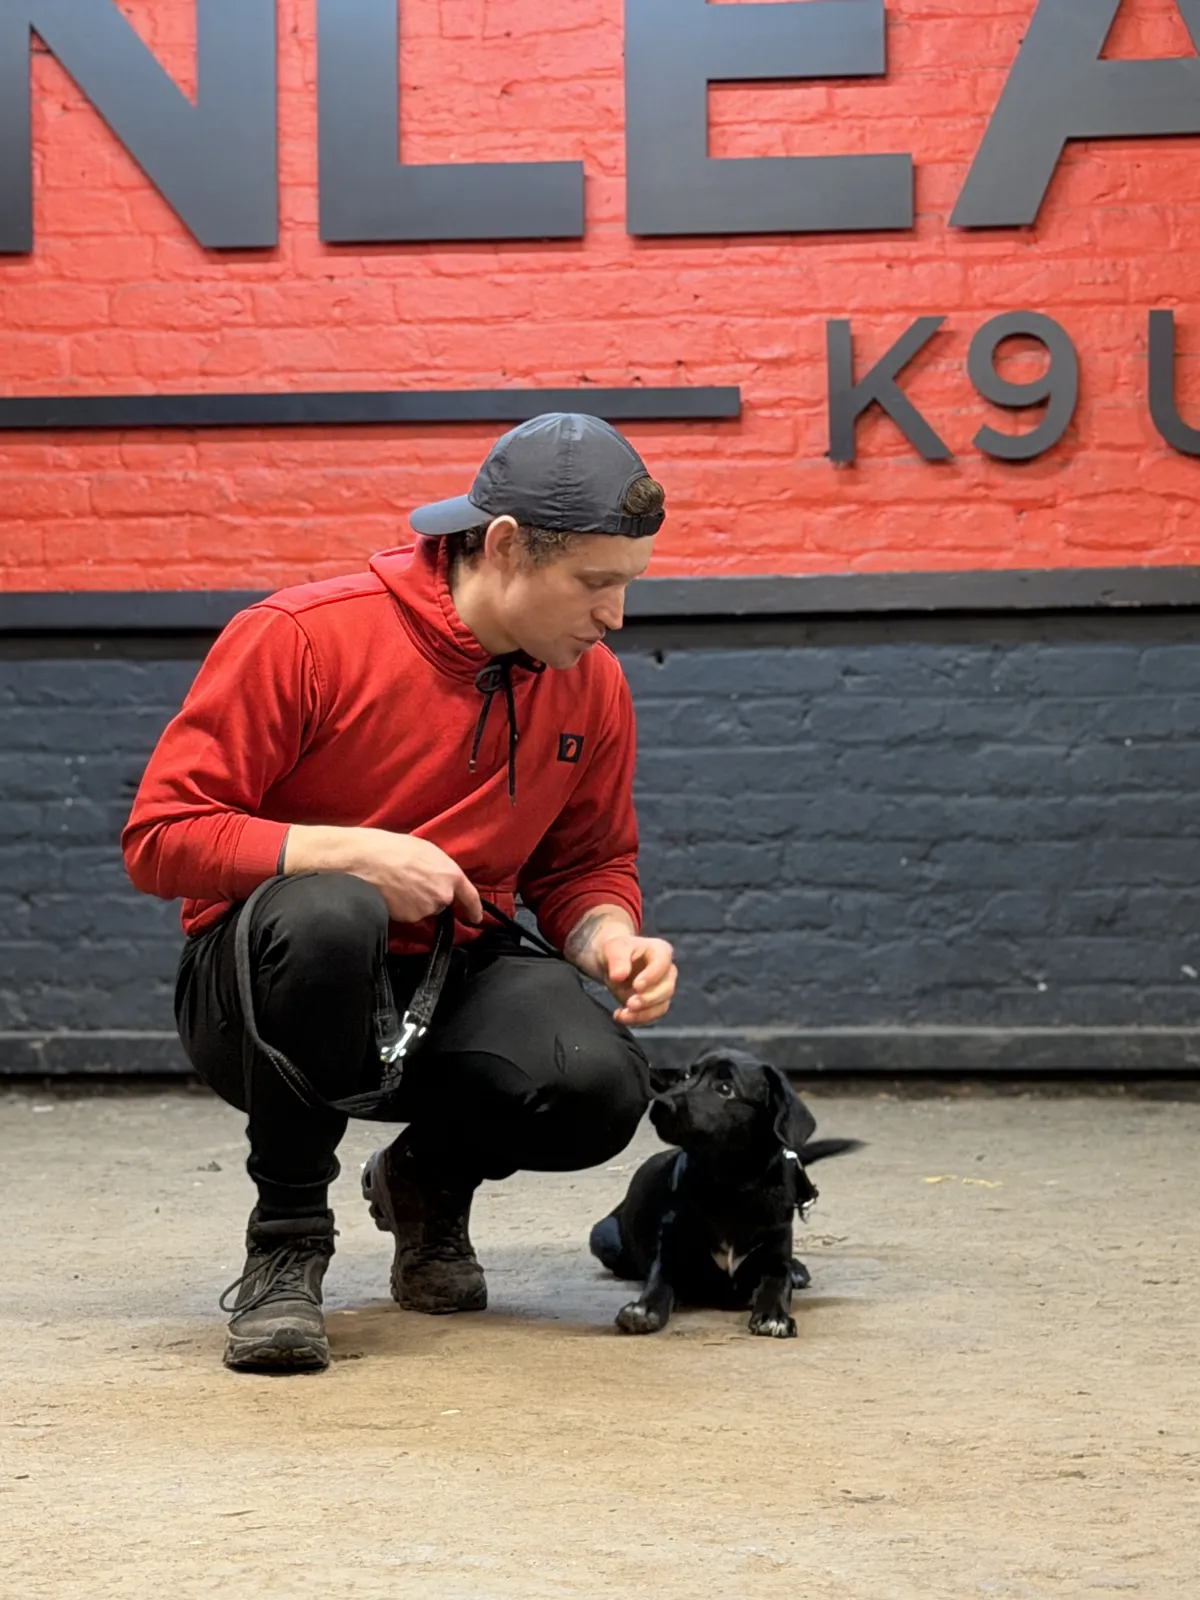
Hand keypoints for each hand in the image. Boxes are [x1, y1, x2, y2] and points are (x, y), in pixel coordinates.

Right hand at [283, 825, 482, 924]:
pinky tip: (389, 894)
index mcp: (450, 874)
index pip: (470, 897)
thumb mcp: (423, 849)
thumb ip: (439, 868)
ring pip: (424, 910)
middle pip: (442, 903)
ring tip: (396, 884)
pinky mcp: (406, 920)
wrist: (362, 861)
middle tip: (411, 881)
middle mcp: (442, 895)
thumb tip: (440, 879)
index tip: (476, 918)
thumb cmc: (390, 848)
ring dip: (414, 901)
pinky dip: (401, 908)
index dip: (474, 909)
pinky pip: (408, 916)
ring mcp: (424, 910)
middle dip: (431, 896)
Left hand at [593, 930, 676, 1026]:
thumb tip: (619, 976)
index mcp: (660, 950)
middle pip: (667, 988)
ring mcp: (662, 988)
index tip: (636, 986)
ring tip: (622, 1014)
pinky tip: (621, 1016)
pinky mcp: (655, 1003)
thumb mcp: (612, 949)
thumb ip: (617, 960)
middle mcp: (667, 970)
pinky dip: (638, 1018)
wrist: (609, 962)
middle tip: (630, 1004)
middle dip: (649, 999)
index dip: (651, 976)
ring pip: (662, 1005)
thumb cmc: (615, 950)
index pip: (663, 964)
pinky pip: (653, 1015)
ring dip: (643, 1013)